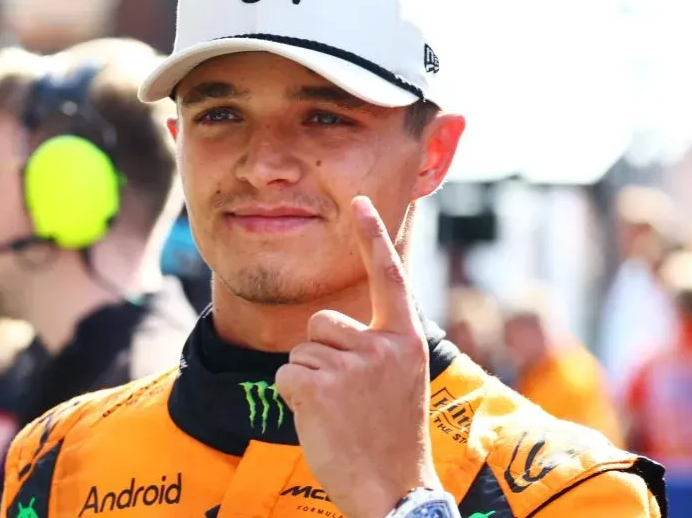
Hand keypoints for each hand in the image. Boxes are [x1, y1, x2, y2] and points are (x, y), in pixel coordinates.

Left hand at [275, 196, 439, 517]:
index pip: (389, 277)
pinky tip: (321, 421)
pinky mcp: (317, 386)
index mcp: (405, 340)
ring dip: (310, 381)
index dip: (372, 238)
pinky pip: (285, 375)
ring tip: (340, 413)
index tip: (359, 202)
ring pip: (301, 351)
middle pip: (322, 322)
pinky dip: (293, 398)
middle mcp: (381, 345)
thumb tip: (334, 327)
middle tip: (349, 399)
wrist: (394, 491)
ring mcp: (350, 365)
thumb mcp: (401, 382)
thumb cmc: (393, 439)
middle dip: (323, 355)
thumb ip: (379, 347)